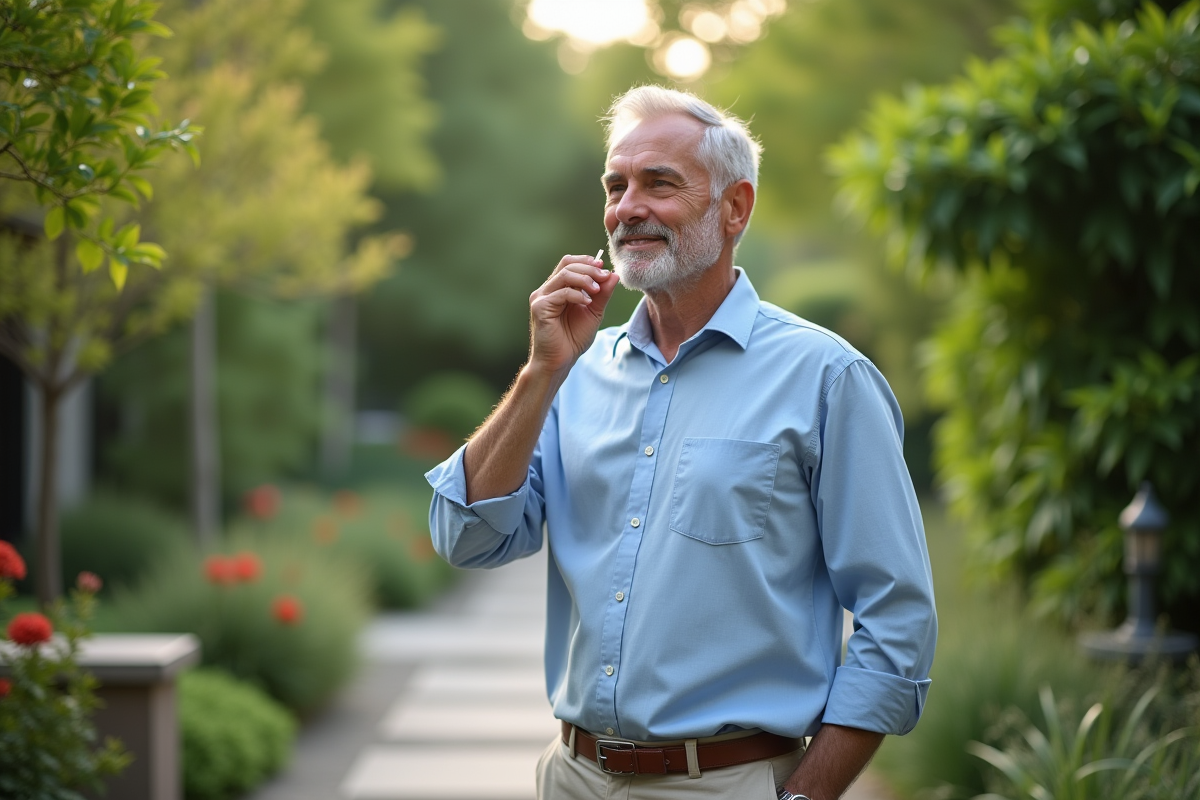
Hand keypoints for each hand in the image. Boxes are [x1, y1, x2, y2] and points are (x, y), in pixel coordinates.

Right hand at [527, 254, 620, 375]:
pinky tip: (587, 302)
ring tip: (597, 290)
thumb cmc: (573, 339)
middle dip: (589, 269)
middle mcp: (547, 290)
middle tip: (604, 276)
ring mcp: (541, 297)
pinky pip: (561, 293)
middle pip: (567, 265)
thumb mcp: (593, 313)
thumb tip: (613, 275)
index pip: (569, 264)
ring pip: (564, 275)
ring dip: (585, 279)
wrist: (560, 361)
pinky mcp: (540, 307)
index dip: (587, 262)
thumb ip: (602, 294)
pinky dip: (577, 295)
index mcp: (557, 288)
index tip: (604, 268)